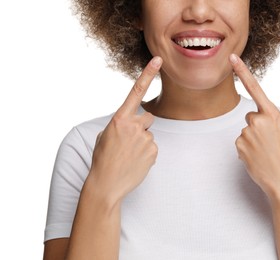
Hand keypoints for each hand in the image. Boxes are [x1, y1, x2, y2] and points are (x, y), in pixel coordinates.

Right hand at [87, 57, 162, 201]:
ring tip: (129, 154)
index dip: (148, 74)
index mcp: (119, 119)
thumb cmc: (102, 158)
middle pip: (148, 117)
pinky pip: (153, 147)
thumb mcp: (105, 135)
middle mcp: (134, 126)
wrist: (106, 184)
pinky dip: (146, 153)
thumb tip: (136, 122)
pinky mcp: (153, 152)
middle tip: (129, 141)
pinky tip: (135, 161)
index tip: (158, 60)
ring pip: (149, 134)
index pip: (136, 91)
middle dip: (141, 126)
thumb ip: (121, 123)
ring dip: (142, 141)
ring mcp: (145, 139)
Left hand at [229, 54, 279, 197]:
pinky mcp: (239, 144)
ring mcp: (247, 132)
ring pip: (245, 130)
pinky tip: (256, 157)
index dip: (242, 72)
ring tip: (264, 151)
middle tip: (268, 142)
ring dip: (252, 139)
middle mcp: (258, 120)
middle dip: (257, 126)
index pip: (255, 88)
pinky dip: (246, 148)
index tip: (232, 58)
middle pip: (250, 116)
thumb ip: (271, 120)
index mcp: (273, 114)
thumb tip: (258, 119)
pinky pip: (240, 142)